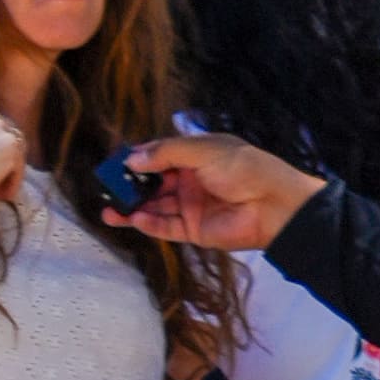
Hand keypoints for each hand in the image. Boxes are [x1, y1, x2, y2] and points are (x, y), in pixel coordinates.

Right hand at [103, 130, 305, 251]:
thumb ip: (166, 153)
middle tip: (108, 188)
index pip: (161, 155)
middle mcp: (192, 180)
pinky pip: (165, 227)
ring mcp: (191, 206)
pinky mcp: (193, 229)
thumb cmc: (244, 168)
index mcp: (197, 155)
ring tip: (110, 209)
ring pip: (155, 206)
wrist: (272, 205)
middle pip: (154, 183)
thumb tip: (133, 159)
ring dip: (133, 207)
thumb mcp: (203, 150)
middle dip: (131, 185)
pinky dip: (149, 224)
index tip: (116, 162)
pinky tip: (133, 218)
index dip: (139, 158)